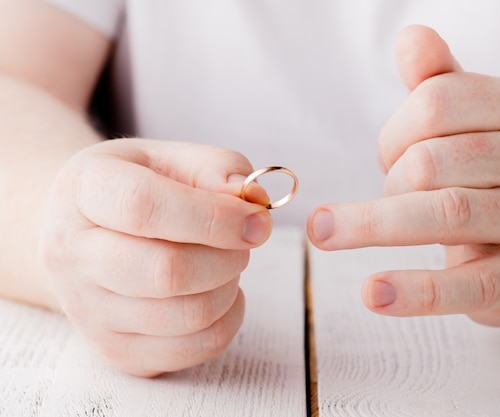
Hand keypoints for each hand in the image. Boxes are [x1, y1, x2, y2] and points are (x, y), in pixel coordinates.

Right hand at [39, 139, 271, 375]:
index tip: (257, 221)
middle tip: (243, 239)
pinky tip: (217, 290)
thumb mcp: (171, 158)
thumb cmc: (138, 188)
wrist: (85, 233)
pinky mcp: (118, 350)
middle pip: (168, 272)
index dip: (213, 217)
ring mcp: (91, 312)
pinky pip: (197, 348)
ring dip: (230, 285)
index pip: (143, 207)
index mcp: (83, 190)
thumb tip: (255, 200)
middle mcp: (73, 255)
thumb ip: (217, 167)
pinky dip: (228, 318)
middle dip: (229, 256)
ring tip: (225, 261)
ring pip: (190, 315)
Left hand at [307, 25, 499, 325]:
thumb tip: (411, 40)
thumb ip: (440, 81)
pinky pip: (464, 286)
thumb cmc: (493, 175)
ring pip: (444, 214)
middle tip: (388, 194)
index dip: (394, 131)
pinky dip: (413, 291)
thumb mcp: (475, 120)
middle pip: (431, 160)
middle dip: (388, 179)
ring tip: (326, 234)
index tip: (391, 155)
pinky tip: (372, 293)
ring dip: (373, 224)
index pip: (436, 102)